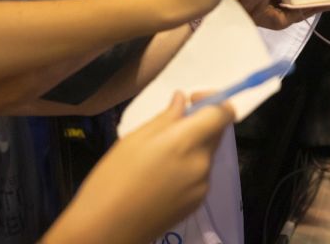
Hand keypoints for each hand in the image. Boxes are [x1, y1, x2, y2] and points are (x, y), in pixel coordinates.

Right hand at [47, 92, 232, 242]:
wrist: (106, 230)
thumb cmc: (112, 179)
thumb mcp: (134, 139)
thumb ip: (165, 118)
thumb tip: (182, 100)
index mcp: (187, 142)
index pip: (224, 113)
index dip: (214, 100)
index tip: (192, 100)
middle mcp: (202, 163)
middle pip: (216, 133)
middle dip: (200, 124)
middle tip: (171, 127)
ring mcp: (202, 186)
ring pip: (206, 154)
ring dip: (193, 147)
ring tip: (160, 156)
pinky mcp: (196, 204)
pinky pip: (200, 175)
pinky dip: (189, 168)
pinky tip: (162, 176)